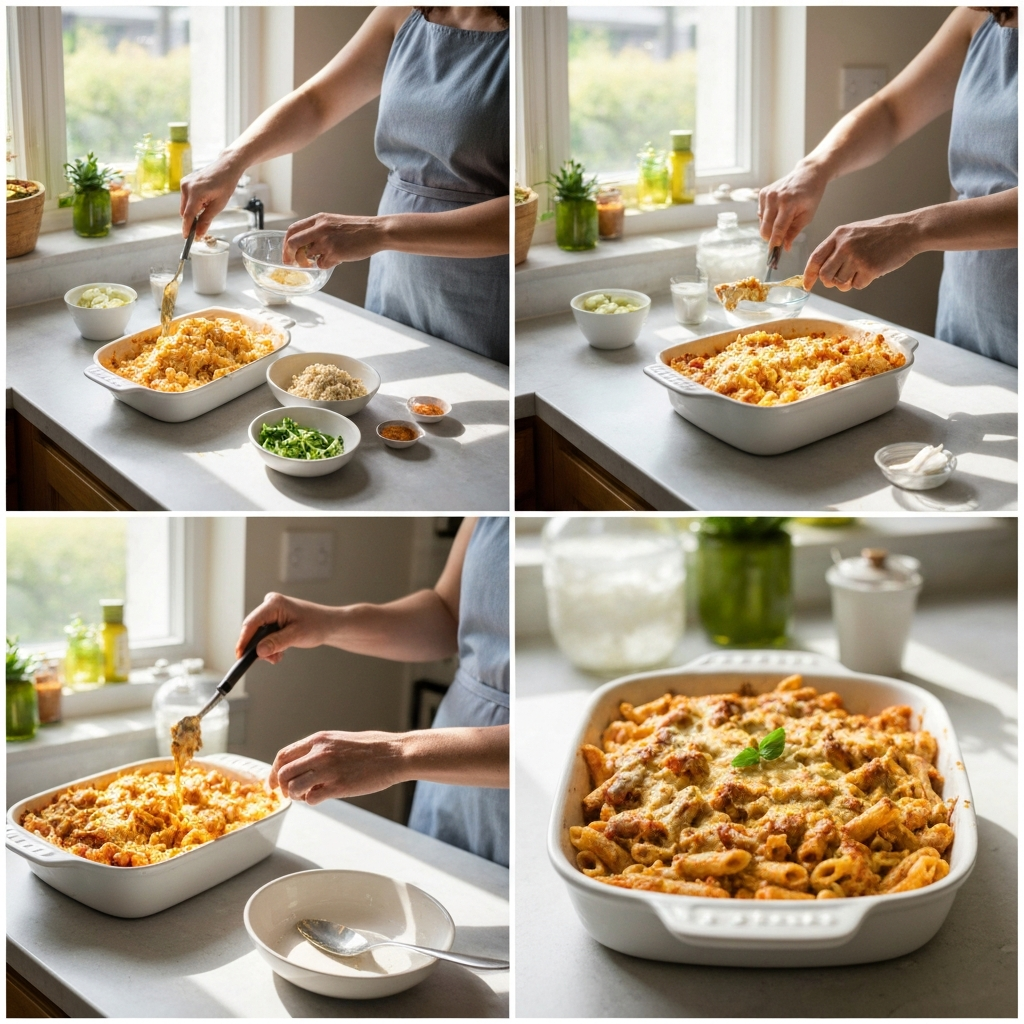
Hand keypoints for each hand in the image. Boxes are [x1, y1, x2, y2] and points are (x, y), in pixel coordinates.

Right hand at [179, 155, 243, 238]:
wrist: (226, 167)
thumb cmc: (225, 184)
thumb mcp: (218, 206)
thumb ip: (206, 220)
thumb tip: (198, 234)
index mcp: (195, 193)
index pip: (187, 216)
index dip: (187, 228)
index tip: (186, 238)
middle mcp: (186, 187)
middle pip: (184, 212)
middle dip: (192, 220)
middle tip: (203, 223)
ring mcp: (185, 183)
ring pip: (184, 206)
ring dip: (193, 211)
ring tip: (208, 204)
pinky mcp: (185, 181)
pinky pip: (186, 198)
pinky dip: (193, 203)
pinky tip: (205, 198)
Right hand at [236, 592, 334, 662]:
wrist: (328, 624)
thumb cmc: (317, 624)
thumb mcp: (296, 636)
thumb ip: (276, 643)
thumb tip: (259, 651)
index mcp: (274, 604)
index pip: (251, 623)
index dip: (243, 641)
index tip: (240, 656)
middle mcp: (270, 604)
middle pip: (253, 629)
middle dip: (258, 647)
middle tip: (269, 659)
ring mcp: (271, 611)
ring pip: (258, 634)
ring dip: (266, 648)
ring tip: (278, 656)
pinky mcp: (273, 619)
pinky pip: (264, 634)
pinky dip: (270, 645)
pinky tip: (279, 652)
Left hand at [269, 730, 404, 803]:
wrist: (394, 754)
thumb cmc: (371, 748)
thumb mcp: (339, 740)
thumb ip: (319, 750)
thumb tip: (302, 765)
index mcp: (319, 740)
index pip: (283, 755)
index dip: (273, 772)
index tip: (272, 783)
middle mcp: (320, 753)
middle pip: (283, 773)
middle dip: (281, 787)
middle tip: (288, 794)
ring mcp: (328, 770)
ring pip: (293, 788)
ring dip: (296, 796)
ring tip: (307, 795)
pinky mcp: (339, 786)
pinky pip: (312, 799)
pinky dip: (311, 801)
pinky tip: (322, 797)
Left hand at [282, 212, 385, 267]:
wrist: (375, 231)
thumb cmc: (358, 229)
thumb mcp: (334, 222)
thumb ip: (320, 230)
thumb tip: (306, 246)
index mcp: (319, 219)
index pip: (293, 229)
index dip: (286, 243)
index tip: (287, 252)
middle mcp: (320, 229)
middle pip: (293, 243)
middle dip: (288, 256)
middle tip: (290, 264)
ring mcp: (326, 241)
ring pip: (307, 256)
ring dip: (311, 261)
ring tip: (324, 258)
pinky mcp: (335, 253)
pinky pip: (321, 264)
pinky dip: (326, 265)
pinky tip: (337, 260)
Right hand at [758, 160, 829, 250]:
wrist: (808, 174)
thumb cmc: (810, 195)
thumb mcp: (807, 216)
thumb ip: (794, 232)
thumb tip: (785, 248)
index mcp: (788, 203)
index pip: (778, 228)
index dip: (774, 242)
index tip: (773, 253)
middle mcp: (775, 198)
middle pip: (766, 227)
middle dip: (771, 237)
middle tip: (779, 240)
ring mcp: (767, 194)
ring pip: (762, 222)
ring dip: (770, 227)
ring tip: (783, 220)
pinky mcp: (762, 193)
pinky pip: (761, 214)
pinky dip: (767, 218)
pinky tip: (777, 212)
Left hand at [803, 214, 918, 290]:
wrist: (908, 230)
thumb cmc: (882, 232)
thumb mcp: (854, 232)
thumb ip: (836, 247)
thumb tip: (820, 270)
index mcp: (838, 235)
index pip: (815, 259)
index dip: (809, 275)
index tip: (807, 285)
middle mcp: (844, 246)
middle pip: (825, 275)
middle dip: (830, 282)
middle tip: (840, 279)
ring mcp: (857, 257)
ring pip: (840, 283)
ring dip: (848, 283)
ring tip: (859, 271)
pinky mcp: (869, 268)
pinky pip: (857, 285)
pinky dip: (863, 282)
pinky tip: (872, 270)